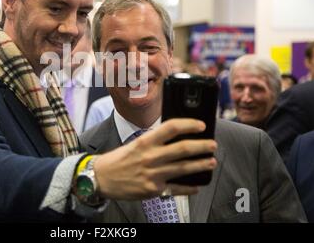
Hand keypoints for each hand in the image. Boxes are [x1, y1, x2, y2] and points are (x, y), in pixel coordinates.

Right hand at [94, 118, 216, 199]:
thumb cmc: (118, 159)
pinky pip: (177, 188)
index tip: (201, 125)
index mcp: (145, 141)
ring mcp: (153, 174)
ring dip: (201, 165)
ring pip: (184, 168)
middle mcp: (150, 157)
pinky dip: (189, 187)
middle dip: (202, 146)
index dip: (189, 124)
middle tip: (212, 145)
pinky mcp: (153, 190)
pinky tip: (197, 185)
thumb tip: (177, 138)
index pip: (171, 127)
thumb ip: (154, 141)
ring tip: (211, 162)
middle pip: (183, 149)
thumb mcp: (135, 144)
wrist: (101, 178)